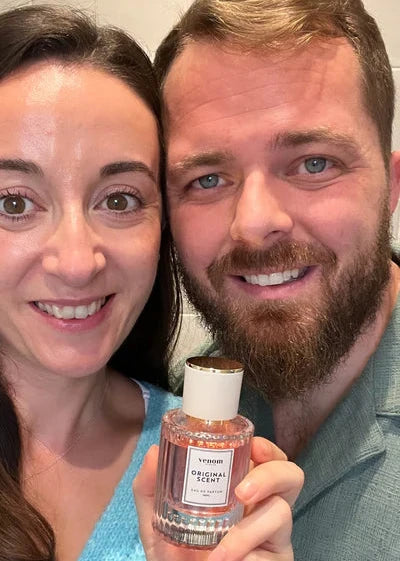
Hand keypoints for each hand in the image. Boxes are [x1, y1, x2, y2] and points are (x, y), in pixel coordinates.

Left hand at [133, 437, 303, 560]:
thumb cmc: (174, 552)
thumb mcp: (156, 521)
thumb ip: (149, 488)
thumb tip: (153, 453)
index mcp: (240, 487)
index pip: (266, 458)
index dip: (266, 447)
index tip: (253, 447)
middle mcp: (261, 506)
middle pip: (290, 475)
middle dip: (272, 474)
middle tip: (242, 492)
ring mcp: (273, 535)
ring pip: (283, 512)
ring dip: (249, 531)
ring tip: (221, 550)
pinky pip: (274, 552)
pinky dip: (247, 555)